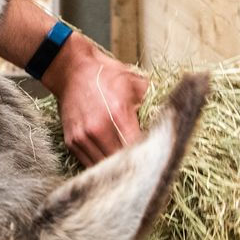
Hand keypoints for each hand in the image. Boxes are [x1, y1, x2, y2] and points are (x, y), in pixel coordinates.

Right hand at [41, 35, 148, 166]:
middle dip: (134, 166)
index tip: (156, 158)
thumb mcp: (134, 82)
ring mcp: (83, 137)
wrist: (71, 69)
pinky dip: (100, 165)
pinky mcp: (72, 141)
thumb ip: (151, 103)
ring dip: (116, 170)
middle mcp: (99, 128)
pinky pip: (88, 164)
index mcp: (118, 113)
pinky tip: (110, 161)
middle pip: (121, 162)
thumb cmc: (104, 74)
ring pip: (104, 168)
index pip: (138, 148)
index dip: (149, 157)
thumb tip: (168, 119)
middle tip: (144, 166)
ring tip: (127, 168)